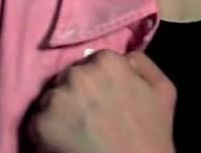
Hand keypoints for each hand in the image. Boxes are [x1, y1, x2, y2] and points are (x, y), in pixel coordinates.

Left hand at [27, 50, 176, 152]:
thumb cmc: (151, 137)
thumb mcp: (163, 91)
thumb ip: (141, 64)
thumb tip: (122, 57)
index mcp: (107, 61)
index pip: (92, 64)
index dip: (97, 84)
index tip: (103, 102)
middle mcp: (77, 74)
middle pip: (68, 79)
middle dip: (76, 95)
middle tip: (90, 119)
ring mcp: (56, 98)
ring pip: (50, 99)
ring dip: (60, 113)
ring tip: (76, 133)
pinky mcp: (41, 124)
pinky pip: (37, 123)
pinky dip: (47, 135)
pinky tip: (65, 145)